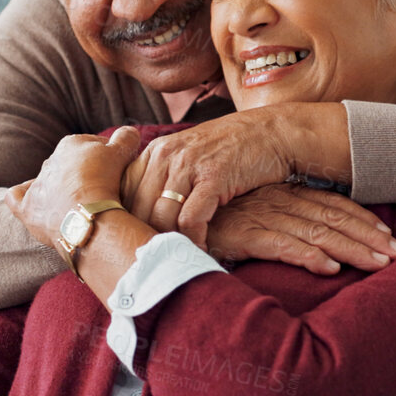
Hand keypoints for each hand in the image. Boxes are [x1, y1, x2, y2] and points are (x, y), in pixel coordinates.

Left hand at [6, 128, 141, 249]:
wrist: (88, 216)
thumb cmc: (105, 182)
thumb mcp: (122, 153)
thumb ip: (126, 138)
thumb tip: (129, 131)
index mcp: (70, 144)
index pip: (91, 147)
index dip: (106, 159)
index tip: (116, 173)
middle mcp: (49, 162)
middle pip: (70, 166)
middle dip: (84, 175)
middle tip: (101, 192)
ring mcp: (37, 186)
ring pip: (47, 182)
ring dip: (60, 190)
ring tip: (79, 204)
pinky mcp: (27, 209)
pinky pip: (16, 198)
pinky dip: (22, 198)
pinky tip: (33, 203)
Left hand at [121, 109, 307, 244]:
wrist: (273, 132)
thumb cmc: (232, 152)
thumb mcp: (188, 157)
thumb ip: (163, 180)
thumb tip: (141, 218)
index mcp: (154, 151)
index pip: (123, 195)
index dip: (127, 225)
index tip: (138, 246)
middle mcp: (165, 155)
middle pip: (137, 210)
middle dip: (146, 239)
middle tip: (156, 263)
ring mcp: (188, 164)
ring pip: (160, 217)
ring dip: (169, 244)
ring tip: (177, 262)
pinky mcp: (213, 176)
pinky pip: (191, 219)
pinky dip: (193, 241)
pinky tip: (201, 253)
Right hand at [206, 183, 395, 274]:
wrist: (168, 214)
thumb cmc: (211, 219)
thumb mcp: (252, 218)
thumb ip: (278, 226)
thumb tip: (310, 240)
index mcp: (284, 195)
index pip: (333, 206)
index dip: (364, 221)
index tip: (391, 237)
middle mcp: (279, 202)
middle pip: (334, 219)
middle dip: (370, 237)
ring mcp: (262, 216)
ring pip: (317, 233)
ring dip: (351, 248)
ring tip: (380, 264)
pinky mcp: (243, 233)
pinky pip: (282, 245)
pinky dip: (308, 256)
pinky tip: (330, 268)